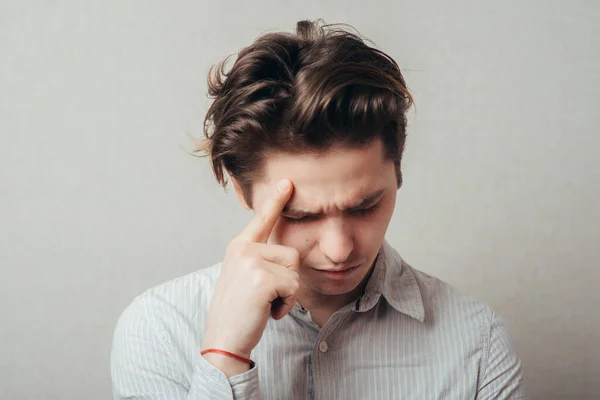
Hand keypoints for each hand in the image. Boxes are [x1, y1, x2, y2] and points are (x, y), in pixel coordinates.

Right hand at [201, 179, 300, 370]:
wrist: (223, 339)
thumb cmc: (238, 312)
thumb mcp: (243, 277)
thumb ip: (258, 260)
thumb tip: (283, 254)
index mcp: (238, 246)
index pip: (262, 219)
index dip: (276, 200)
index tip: (287, 182)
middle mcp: (243, 248)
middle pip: (291, 253)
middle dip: (287, 279)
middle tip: (264, 297)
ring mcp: (251, 260)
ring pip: (294, 270)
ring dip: (287, 292)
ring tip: (264, 303)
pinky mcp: (261, 277)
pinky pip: (293, 286)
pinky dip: (286, 304)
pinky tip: (267, 311)